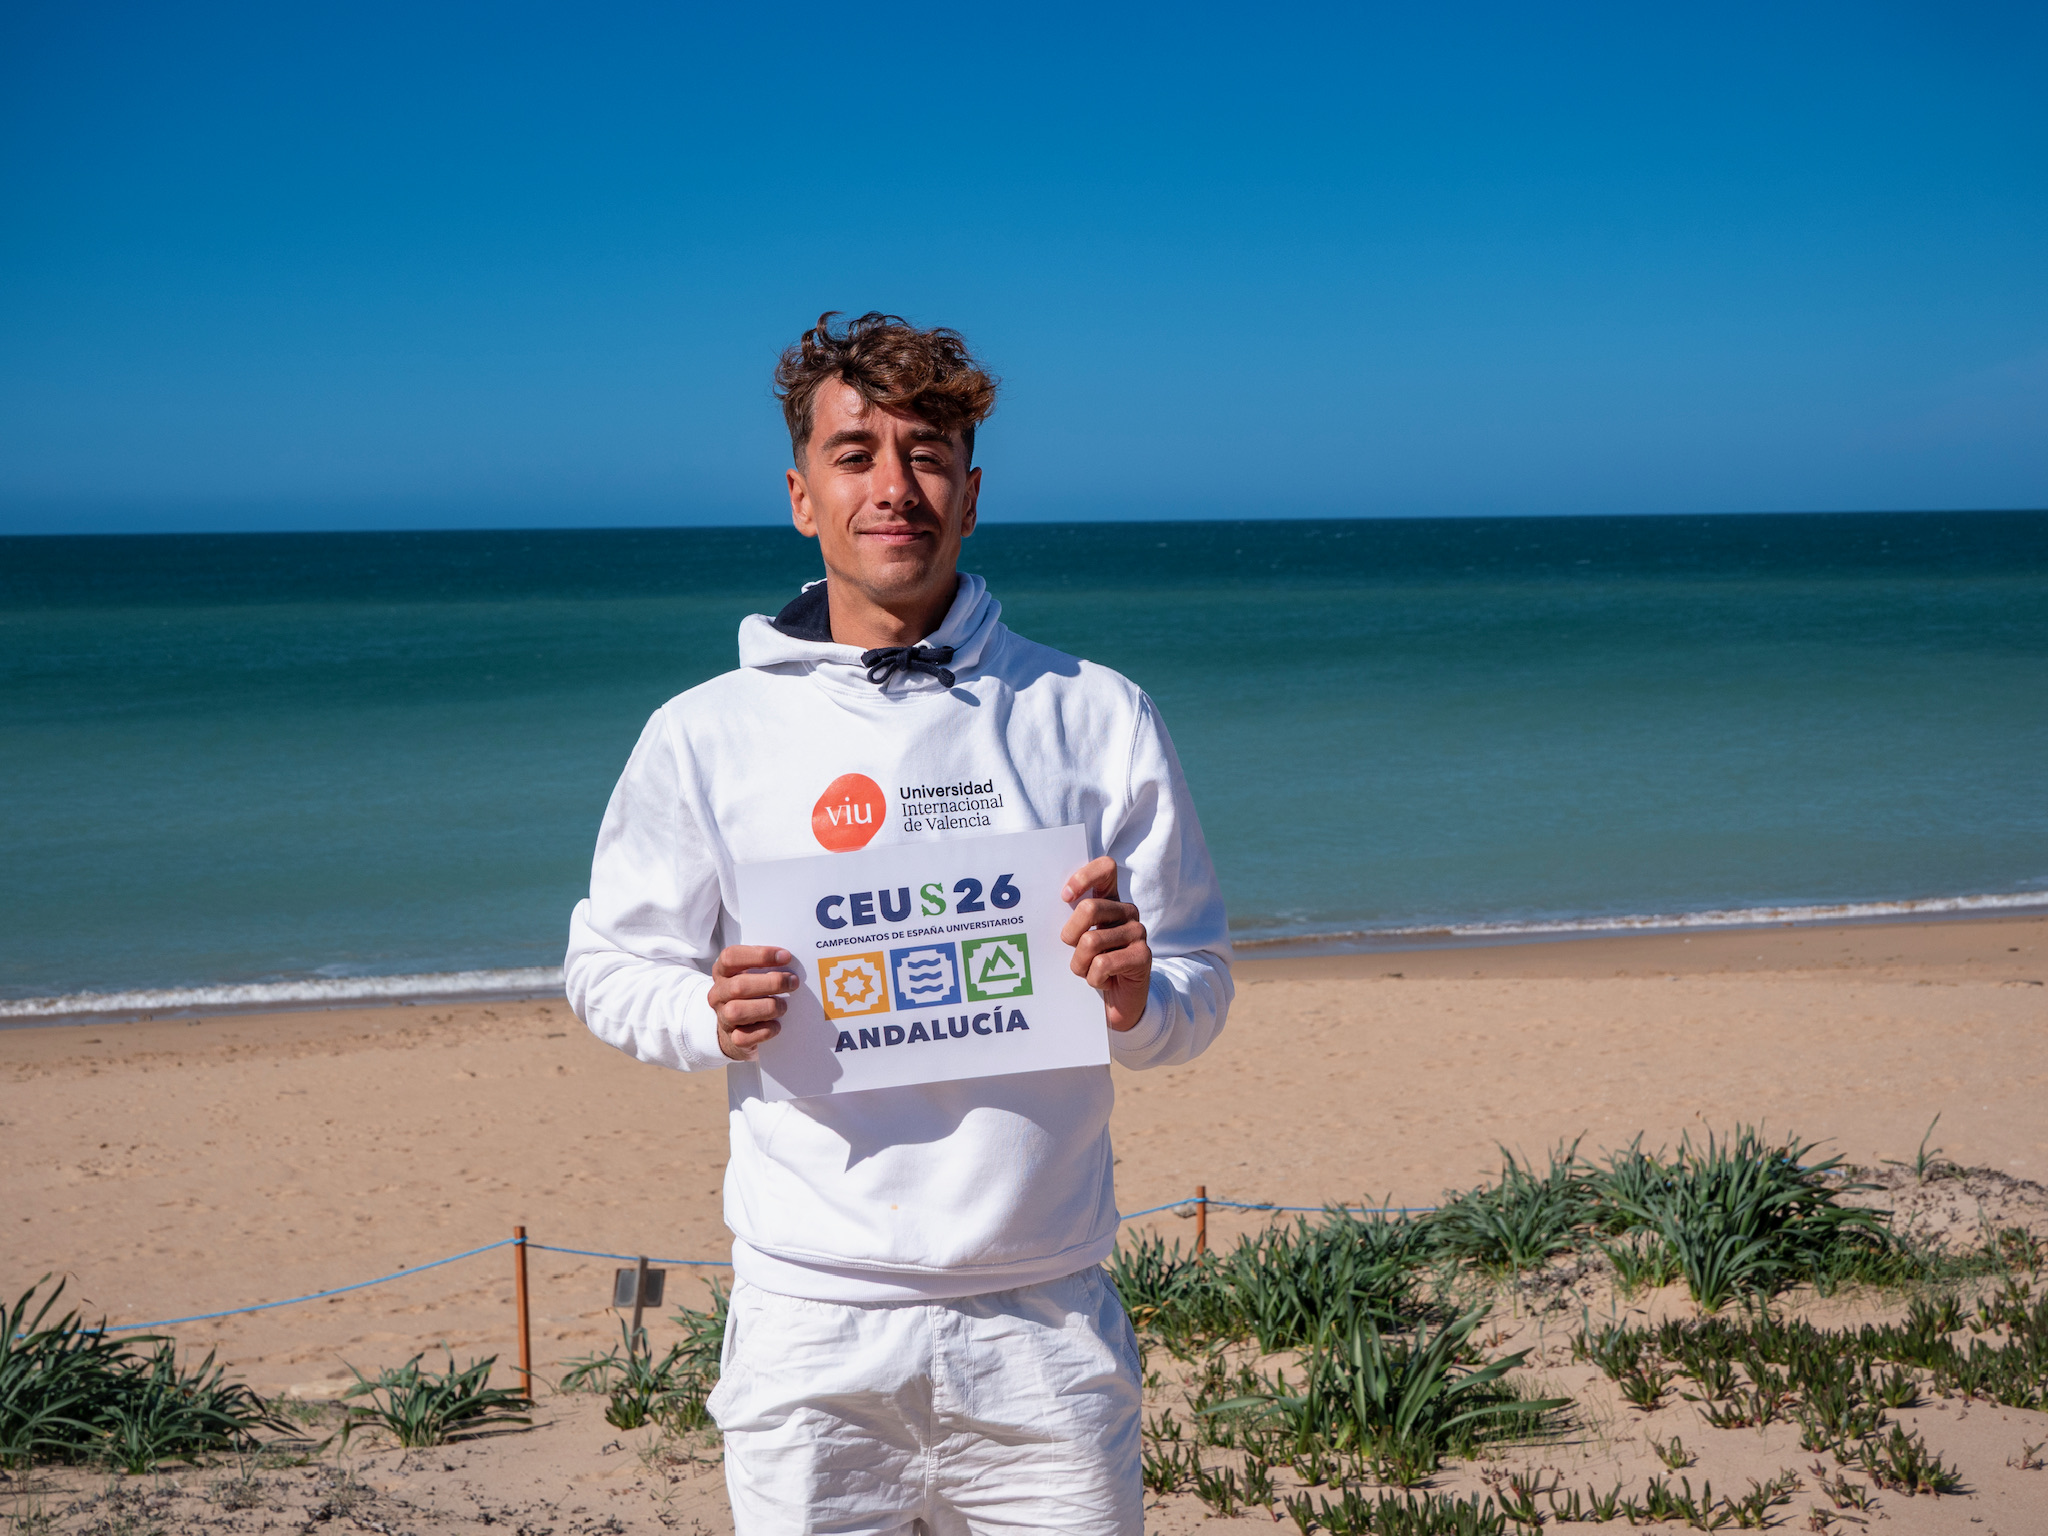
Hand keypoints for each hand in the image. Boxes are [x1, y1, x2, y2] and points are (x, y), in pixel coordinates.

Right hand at [708, 946, 798, 1060]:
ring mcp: (723, 1017)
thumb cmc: (751, 994)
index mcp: (722, 972)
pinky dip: (764, 1030)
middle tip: (793, 982)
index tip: (786, 957)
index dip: (759, 955)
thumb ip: (765, 966)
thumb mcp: (752, 974)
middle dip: (771, 983)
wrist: (738, 1029)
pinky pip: (744, 1037)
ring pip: (737, 1011)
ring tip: (783, 1006)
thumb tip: (788, 961)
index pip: (731, 957)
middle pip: (738, 986)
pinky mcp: (732, 1039)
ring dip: (767, 1007)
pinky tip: (776, 1025)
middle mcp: (718, 994)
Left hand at [1060, 856, 1151, 1032]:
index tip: (1065, 897)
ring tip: (1088, 972)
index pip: (1105, 868)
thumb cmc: (1092, 965)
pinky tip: (1104, 981)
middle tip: (1073, 951)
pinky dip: (1094, 979)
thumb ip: (1070, 920)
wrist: (1118, 1003)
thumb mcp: (1078, 939)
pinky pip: (1102, 964)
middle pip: (1089, 908)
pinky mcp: (1143, 956)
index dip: (1083, 878)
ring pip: (1091, 941)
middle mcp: (1127, 911)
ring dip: (1080, 964)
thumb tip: (1041, 907)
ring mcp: (1138, 932)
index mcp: (1111, 900)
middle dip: (1070, 935)